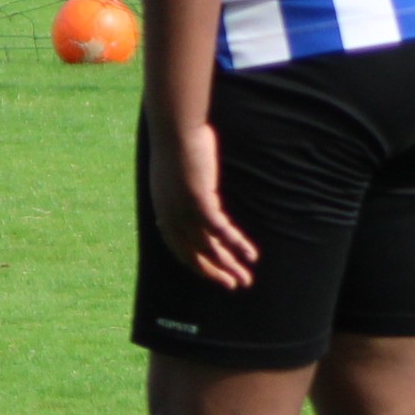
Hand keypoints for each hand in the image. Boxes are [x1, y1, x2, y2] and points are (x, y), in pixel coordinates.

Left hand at [146, 120, 259, 291]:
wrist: (175, 129)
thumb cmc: (178, 145)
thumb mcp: (177, 174)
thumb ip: (183, 191)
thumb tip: (196, 194)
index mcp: (163, 212)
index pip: (179, 249)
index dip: (196, 264)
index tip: (212, 272)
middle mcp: (171, 218)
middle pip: (194, 255)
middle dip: (214, 272)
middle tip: (232, 285)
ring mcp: (184, 213)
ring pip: (209, 249)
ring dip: (229, 266)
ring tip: (245, 279)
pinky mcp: (200, 204)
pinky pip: (221, 232)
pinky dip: (237, 245)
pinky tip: (251, 255)